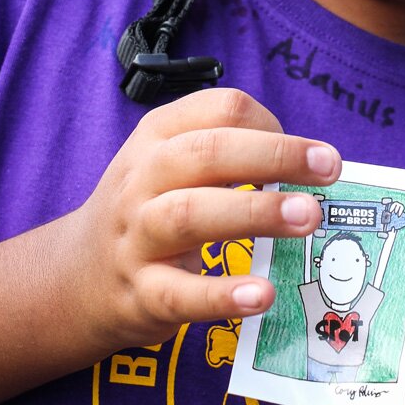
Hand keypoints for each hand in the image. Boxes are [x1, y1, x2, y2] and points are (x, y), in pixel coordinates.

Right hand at [75, 87, 339, 351]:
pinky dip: (222, 295)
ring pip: (191, 214)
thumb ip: (229, 153)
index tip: (308, 152)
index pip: (220, 109)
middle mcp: (143, 179)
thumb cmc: (148, 208)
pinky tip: (263, 294)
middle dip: (275, 156)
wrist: (75, 276)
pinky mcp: (140, 293)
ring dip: (255, 214)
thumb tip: (309, 163)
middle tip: (329, 169)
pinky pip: (180, 294)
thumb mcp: (171, 162)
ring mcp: (136, 236)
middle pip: (208, 153)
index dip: (271, 124)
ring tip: (307, 218)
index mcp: (158, 136)